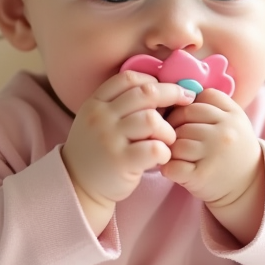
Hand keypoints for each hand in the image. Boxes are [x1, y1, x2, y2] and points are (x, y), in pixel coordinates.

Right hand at [61, 71, 195, 233]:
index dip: (153, 79)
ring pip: (151, 119)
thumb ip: (121, 105)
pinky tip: (161, 157)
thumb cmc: (98, 151)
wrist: (78, 186)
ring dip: (167, 129)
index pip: (128, 78)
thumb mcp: (99, 121)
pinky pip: (154, 148)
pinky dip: (165, 151)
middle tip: (186, 101)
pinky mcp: (120, 162)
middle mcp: (100, 118)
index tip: (167, 88)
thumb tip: (163, 89)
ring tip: (167, 140)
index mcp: (95, 103)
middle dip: (172, 93)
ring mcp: (109, 139)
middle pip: (145, 93)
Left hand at [164, 89, 264, 243]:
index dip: (185, 107)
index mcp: (233, 115)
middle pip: (183, 118)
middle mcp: (225, 132)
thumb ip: (211, 105)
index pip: (198, 99)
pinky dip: (168, 167)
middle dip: (174, 127)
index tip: (184, 119)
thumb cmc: (231, 149)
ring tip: (177, 154)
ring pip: (176, 141)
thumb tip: (176, 94)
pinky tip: (175, 169)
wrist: (247, 186)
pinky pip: (172, 165)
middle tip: (175, 138)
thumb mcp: (232, 121)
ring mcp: (213, 154)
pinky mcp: (201, 176)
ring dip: (171, 148)